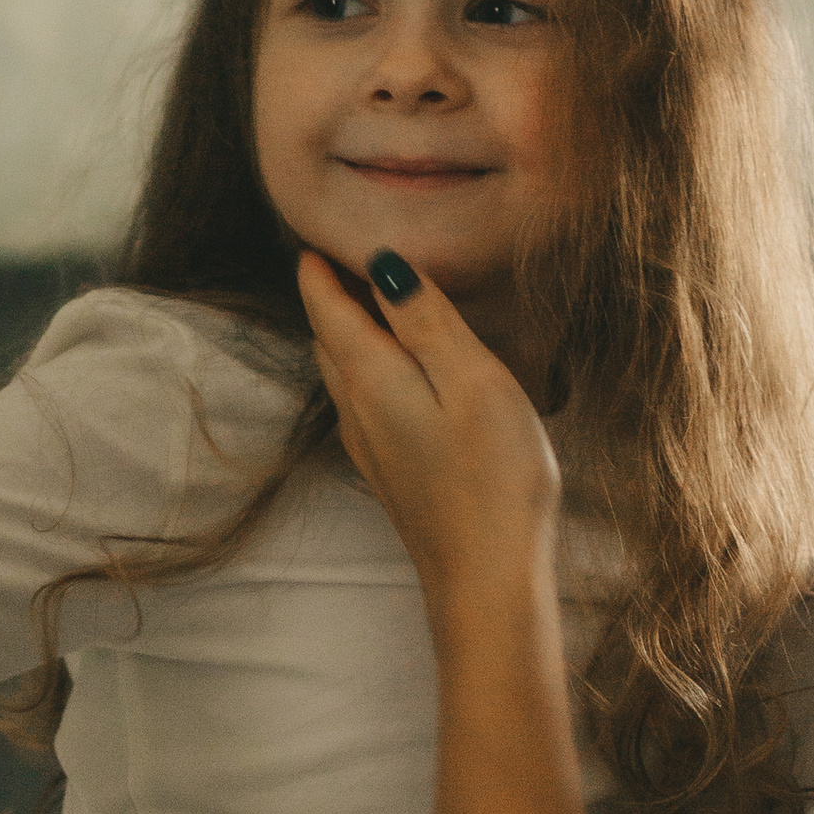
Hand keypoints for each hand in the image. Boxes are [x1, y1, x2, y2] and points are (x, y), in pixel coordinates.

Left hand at [295, 246, 560, 613]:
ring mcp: (371, 446)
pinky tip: (399, 371)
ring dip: (348, 333)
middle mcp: (357, 409)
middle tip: (347, 256)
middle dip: (331, 294)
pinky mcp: (391, 472)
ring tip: (373, 301)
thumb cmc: (493, 478)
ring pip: (342, 373)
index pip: (327, 307)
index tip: (321, 233)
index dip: (321, 267)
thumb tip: (383, 264)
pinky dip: (368, 369)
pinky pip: (363, 403)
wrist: (487, 580)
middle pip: (328, 337)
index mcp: (371, 377)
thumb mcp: (473, 381)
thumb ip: (427, 321)